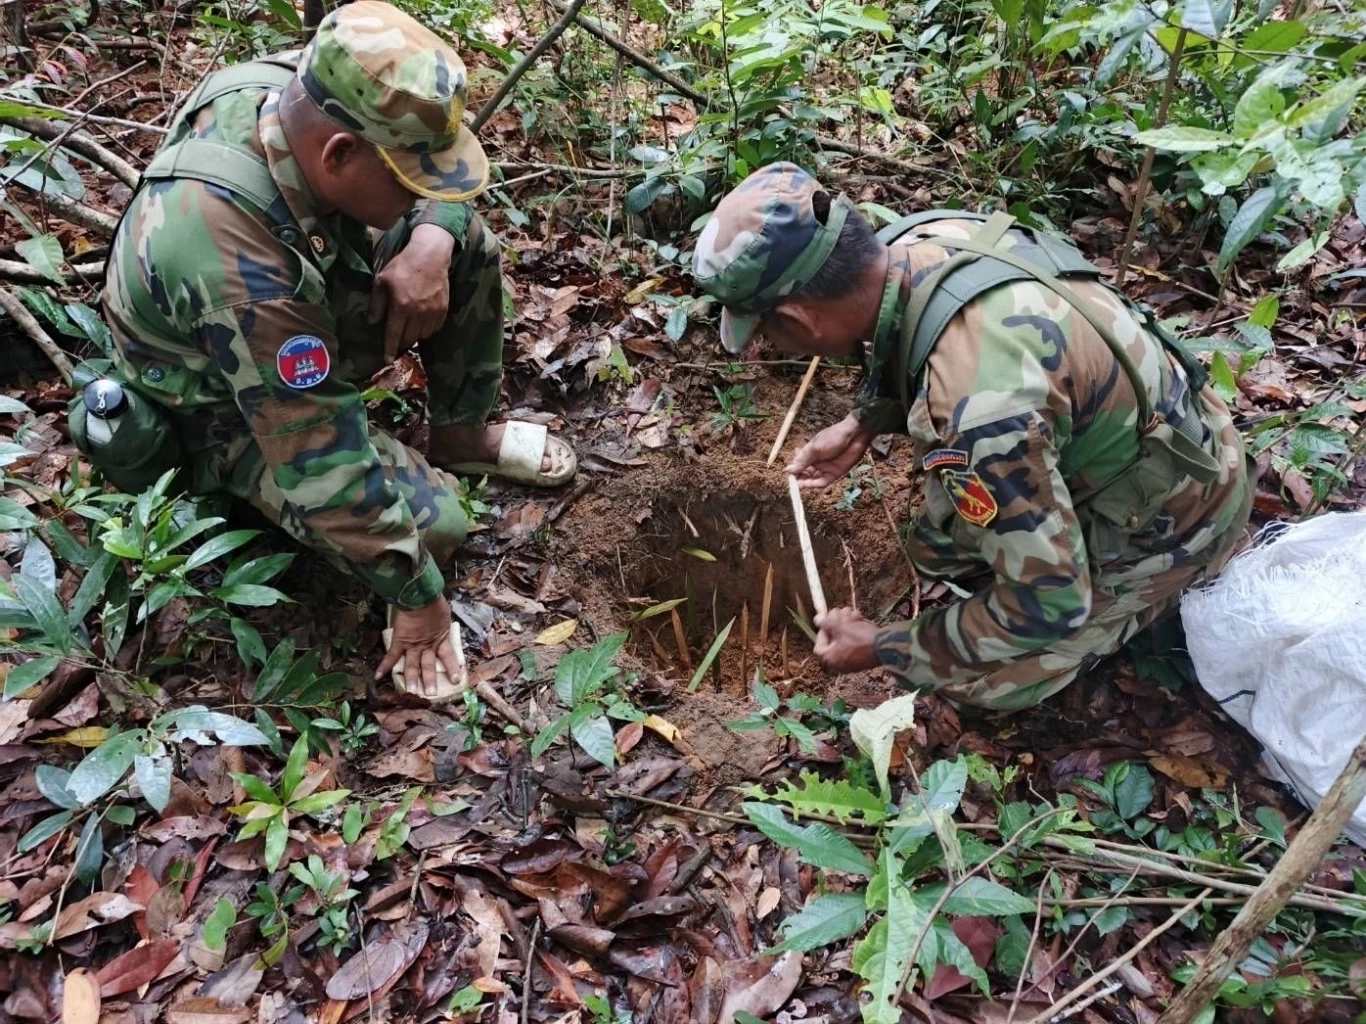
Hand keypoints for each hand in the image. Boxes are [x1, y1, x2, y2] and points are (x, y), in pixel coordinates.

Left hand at [368, 224, 455, 361]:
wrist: (430, 256)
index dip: (389, 350)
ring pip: (422, 336)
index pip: (393, 335)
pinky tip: (421, 321)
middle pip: (408, 339)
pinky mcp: (443, 311)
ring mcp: (432, 313)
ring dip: (414, 336)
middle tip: (396, 342)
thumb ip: (376, 304)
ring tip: (409, 328)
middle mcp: (417, 314)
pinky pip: (434, 329)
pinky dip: (426, 329)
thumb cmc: (402, 267)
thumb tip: (372, 322)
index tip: (386, 361)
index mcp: (400, 307)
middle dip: (401, 344)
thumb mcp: (382, 281)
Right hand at [375, 595, 461, 696]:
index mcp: (441, 638)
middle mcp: (427, 645)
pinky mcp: (400, 641)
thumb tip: (444, 625)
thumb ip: (443, 624)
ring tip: (412, 692)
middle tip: (431, 694)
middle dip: (430, 680)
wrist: (420, 596)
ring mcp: (413, 645)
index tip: (456, 680)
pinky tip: (378, 677)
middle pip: (429, 665)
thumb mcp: (444, 616)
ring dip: (411, 679)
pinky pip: (391, 655)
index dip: (451, 668)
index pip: (448, 657)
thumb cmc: (434, 603)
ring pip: (412, 665)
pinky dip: (384, 666)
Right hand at [787, 414, 874, 489]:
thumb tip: (788, 469)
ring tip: (799, 486)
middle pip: (804, 474)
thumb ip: (802, 460)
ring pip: (812, 479)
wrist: (854, 436)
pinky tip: (809, 486)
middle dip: (798, 479)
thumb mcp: (814, 448)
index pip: (798, 465)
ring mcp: (825, 469)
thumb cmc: (833, 437)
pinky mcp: (834, 474)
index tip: (788, 476)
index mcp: (809, 453)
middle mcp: (816, 462)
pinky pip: (823, 482)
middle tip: (793, 484)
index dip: (793, 471)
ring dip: (805, 483)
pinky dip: (815, 485)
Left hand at [814, 607, 880, 673]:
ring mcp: (851, 662)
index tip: (828, 620)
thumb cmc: (860, 638)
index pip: (819, 645)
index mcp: (830, 659)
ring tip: (854, 613)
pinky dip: (855, 632)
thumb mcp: (840, 627)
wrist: (886, 647)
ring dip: (847, 624)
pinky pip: (854, 644)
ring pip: (845, 639)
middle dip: (837, 624)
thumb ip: (826, 623)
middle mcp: (839, 664)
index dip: (822, 630)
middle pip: (833, 640)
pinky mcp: (862, 658)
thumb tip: (816, 619)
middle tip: (842, 612)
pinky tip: (860, 619)